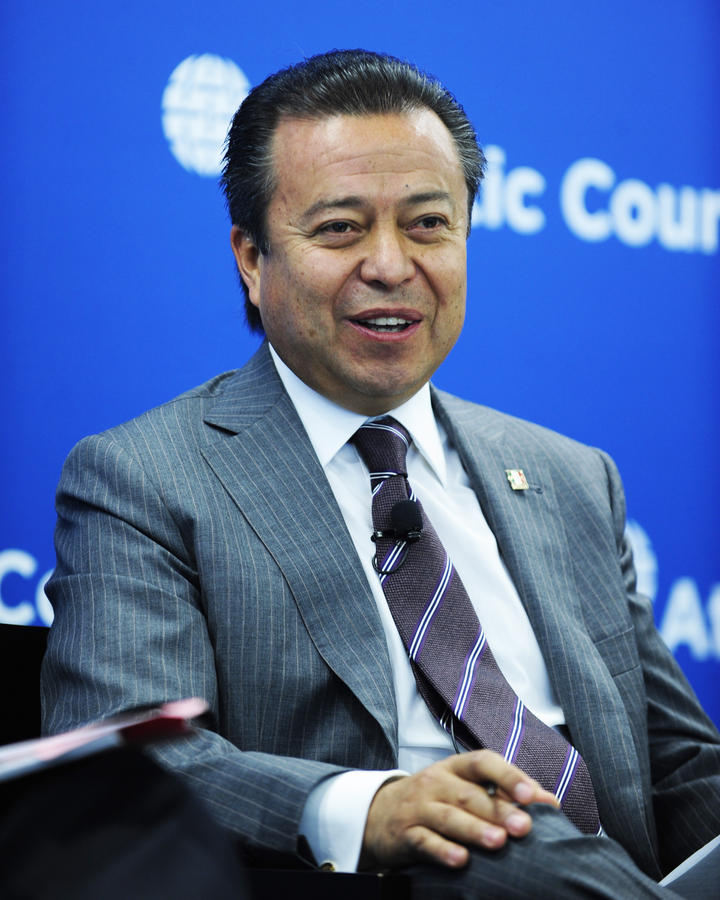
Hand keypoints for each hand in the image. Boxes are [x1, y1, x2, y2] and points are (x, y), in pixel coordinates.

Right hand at [360, 749, 558, 869]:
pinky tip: (460, 860)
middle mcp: (436, 782)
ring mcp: (419, 808)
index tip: (531, 794)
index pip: (483, 762)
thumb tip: (550, 801)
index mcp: (455, 767)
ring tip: (499, 843)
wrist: (379, 813)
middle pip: (469, 794)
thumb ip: (504, 791)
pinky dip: (442, 850)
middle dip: (498, 811)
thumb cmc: (436, 799)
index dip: (508, 775)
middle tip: (524, 827)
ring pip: (448, 817)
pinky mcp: (406, 834)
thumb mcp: (464, 786)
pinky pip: (425, 841)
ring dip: (474, 830)